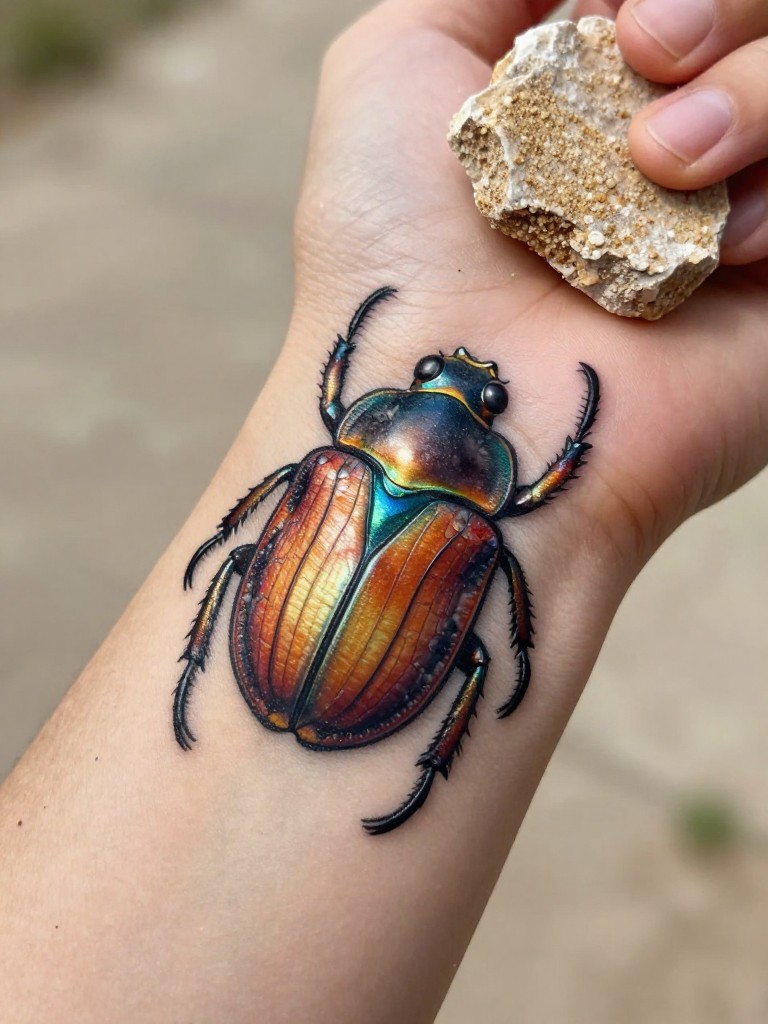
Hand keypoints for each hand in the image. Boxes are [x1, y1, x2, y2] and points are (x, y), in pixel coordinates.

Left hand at [292, 0, 767, 574]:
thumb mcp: (398, 64)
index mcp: (591, 90)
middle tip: (646, 48)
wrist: (449, 407)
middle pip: (761, 20)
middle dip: (725, 3)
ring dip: (754, 91)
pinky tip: (717, 249)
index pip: (685, 3)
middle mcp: (672, 149)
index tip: (611, 12)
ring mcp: (735, 219)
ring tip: (661, 162)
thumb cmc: (396, 247)